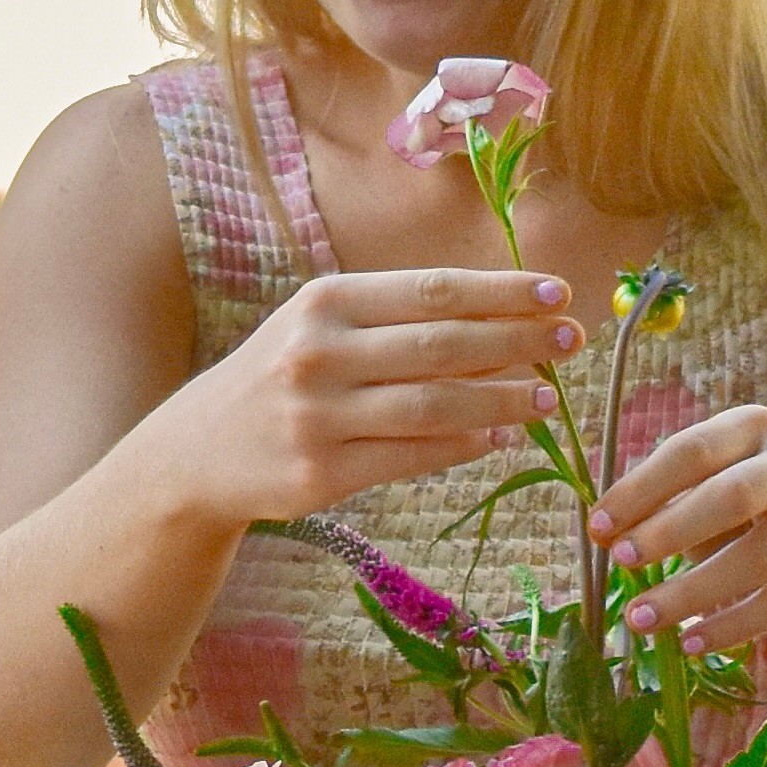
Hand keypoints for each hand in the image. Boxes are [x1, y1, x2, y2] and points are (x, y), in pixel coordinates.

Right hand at [162, 265, 580, 528]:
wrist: (195, 453)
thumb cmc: (278, 378)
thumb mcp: (319, 329)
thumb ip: (396, 322)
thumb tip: (501, 327)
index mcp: (323, 302)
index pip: (433, 290)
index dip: (502, 293)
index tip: (556, 294)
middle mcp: (318, 354)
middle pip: (443, 345)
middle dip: (518, 341)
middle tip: (570, 342)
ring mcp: (317, 418)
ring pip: (435, 405)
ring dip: (503, 399)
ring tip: (547, 399)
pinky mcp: (318, 475)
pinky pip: (411, 457)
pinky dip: (463, 445)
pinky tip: (498, 436)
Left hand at [587, 404, 766, 650]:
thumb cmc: (753, 511)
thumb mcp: (709, 490)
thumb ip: (663, 505)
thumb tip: (604, 535)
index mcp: (753, 429)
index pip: (692, 451)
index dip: (640, 490)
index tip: (597, 529)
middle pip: (732, 496)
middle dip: (670, 531)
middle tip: (622, 563)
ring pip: (757, 557)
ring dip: (692, 592)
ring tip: (641, 619)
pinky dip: (732, 626)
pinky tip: (691, 642)